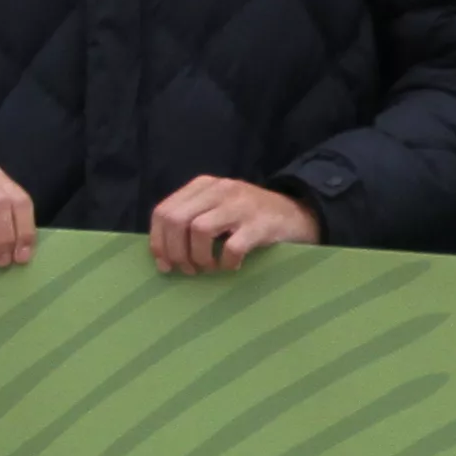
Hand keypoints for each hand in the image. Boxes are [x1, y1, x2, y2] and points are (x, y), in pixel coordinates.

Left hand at [151, 175, 319, 273]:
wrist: (296, 214)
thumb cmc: (249, 218)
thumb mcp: (216, 208)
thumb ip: (190, 220)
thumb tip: (161, 254)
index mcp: (203, 186)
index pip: (163, 211)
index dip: (158, 242)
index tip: (165, 265)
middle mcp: (219, 190)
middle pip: (176, 220)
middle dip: (175, 252)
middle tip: (188, 269)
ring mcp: (240, 205)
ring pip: (198, 230)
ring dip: (199, 257)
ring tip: (209, 268)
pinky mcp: (260, 224)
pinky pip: (231, 246)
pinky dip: (226, 262)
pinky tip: (231, 266)